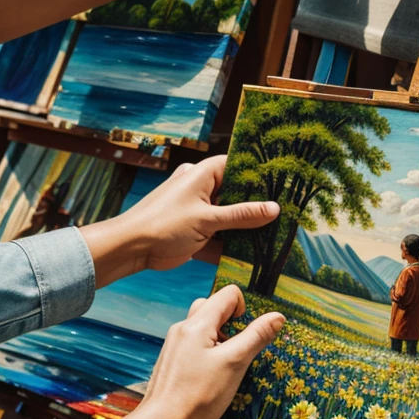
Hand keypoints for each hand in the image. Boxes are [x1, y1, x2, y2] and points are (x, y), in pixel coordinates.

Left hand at [42, 285, 283, 418]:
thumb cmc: (199, 396)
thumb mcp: (234, 364)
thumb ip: (256, 337)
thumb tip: (278, 316)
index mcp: (197, 323)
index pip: (228, 294)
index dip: (244, 309)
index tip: (246, 336)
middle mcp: (183, 327)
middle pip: (214, 306)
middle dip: (231, 322)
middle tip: (236, 351)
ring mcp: (175, 344)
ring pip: (204, 326)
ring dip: (220, 338)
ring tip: (224, 366)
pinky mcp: (172, 360)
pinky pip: (194, 343)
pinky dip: (208, 350)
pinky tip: (210, 377)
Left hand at [81, 155, 278, 286]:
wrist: (131, 248)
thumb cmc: (163, 223)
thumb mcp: (208, 218)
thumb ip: (241, 215)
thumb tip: (273, 209)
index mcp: (203, 174)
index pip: (237, 165)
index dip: (258, 172)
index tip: (283, 179)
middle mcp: (202, 189)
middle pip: (236, 193)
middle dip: (256, 204)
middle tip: (287, 209)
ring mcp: (199, 211)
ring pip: (230, 217)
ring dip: (246, 228)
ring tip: (278, 232)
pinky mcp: (196, 232)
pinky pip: (220, 236)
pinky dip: (233, 244)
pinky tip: (256, 254)